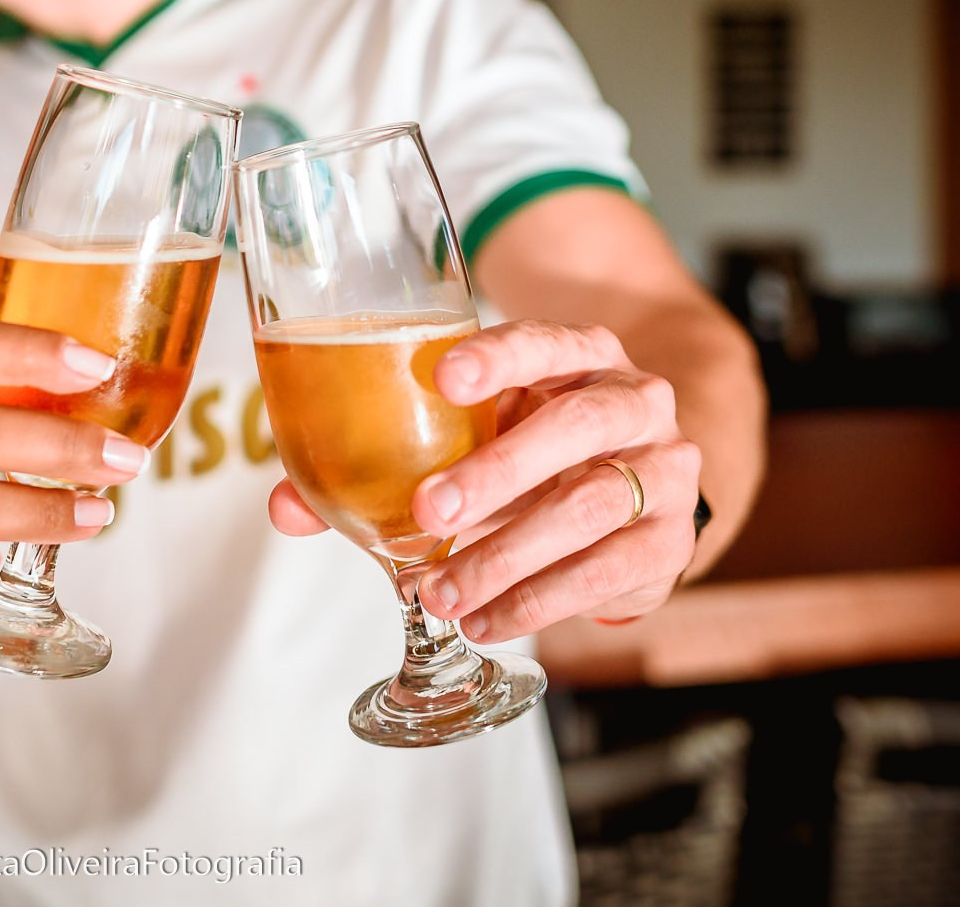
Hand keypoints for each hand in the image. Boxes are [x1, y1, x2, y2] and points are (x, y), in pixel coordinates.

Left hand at [267, 320, 699, 640]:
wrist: (645, 482)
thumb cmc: (535, 449)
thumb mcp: (475, 435)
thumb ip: (383, 463)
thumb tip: (287, 506)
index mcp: (578, 354)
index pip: (543, 340)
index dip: (497, 358)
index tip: (442, 377)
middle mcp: (632, 401)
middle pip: (573, 427)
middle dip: (497, 473)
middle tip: (429, 513)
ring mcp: (664, 468)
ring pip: (593, 504)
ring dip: (510, 555)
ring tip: (443, 592)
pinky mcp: (672, 538)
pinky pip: (611, 570)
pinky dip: (541, 600)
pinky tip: (489, 618)